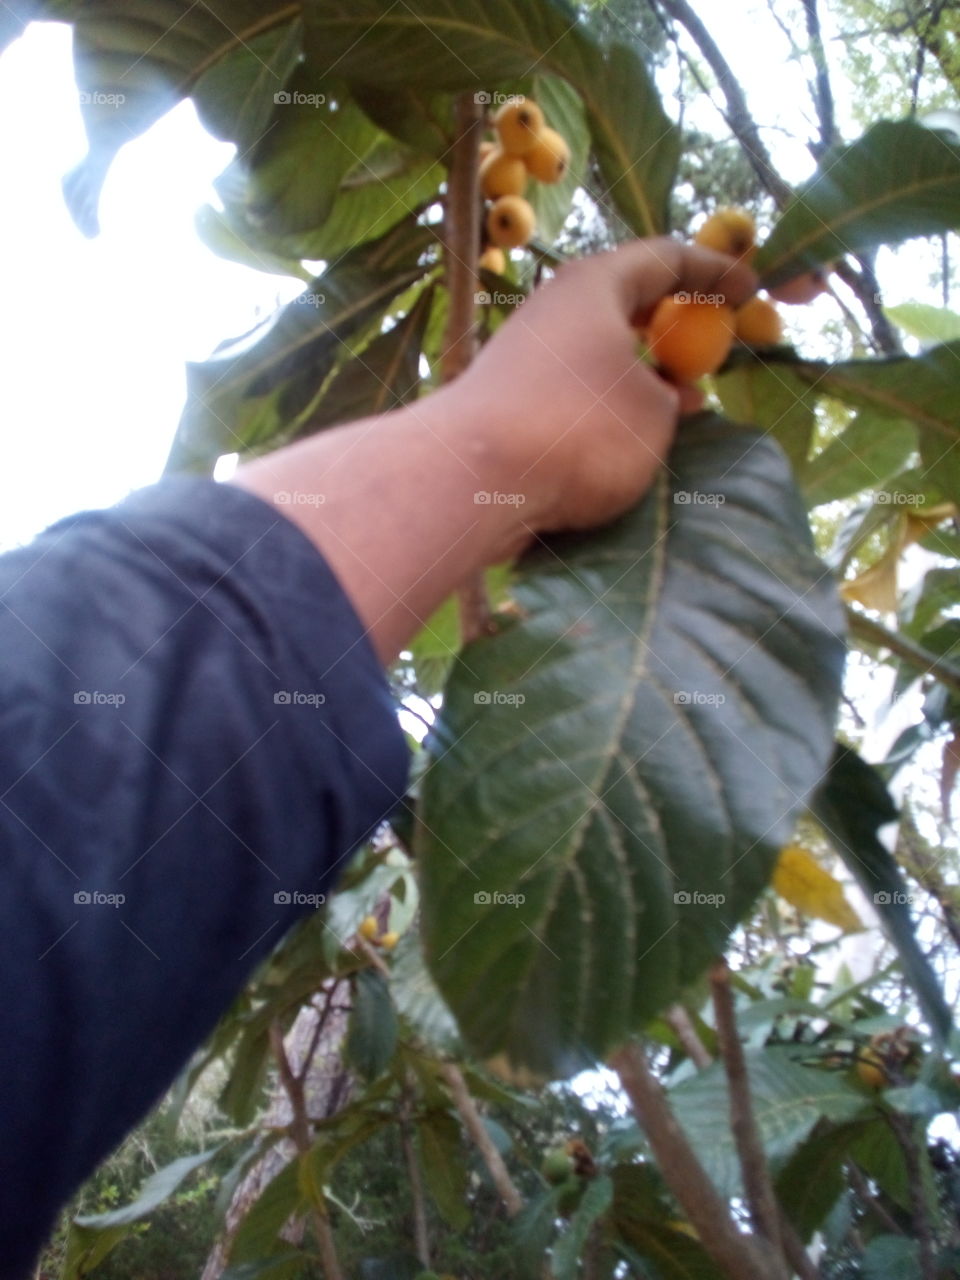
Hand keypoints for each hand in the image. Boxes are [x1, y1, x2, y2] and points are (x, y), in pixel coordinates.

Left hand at [452, 237, 756, 532]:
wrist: (472, 480)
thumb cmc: (577, 430)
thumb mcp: (655, 415)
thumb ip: (671, 399)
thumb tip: (664, 398)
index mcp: (594, 286)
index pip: (665, 258)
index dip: (715, 272)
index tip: (751, 289)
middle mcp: (554, 310)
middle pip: (624, 304)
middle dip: (671, 326)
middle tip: (710, 348)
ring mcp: (524, 357)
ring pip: (596, 356)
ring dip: (640, 377)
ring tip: (680, 408)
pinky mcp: (506, 405)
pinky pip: (571, 396)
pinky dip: (605, 410)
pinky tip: (625, 445)